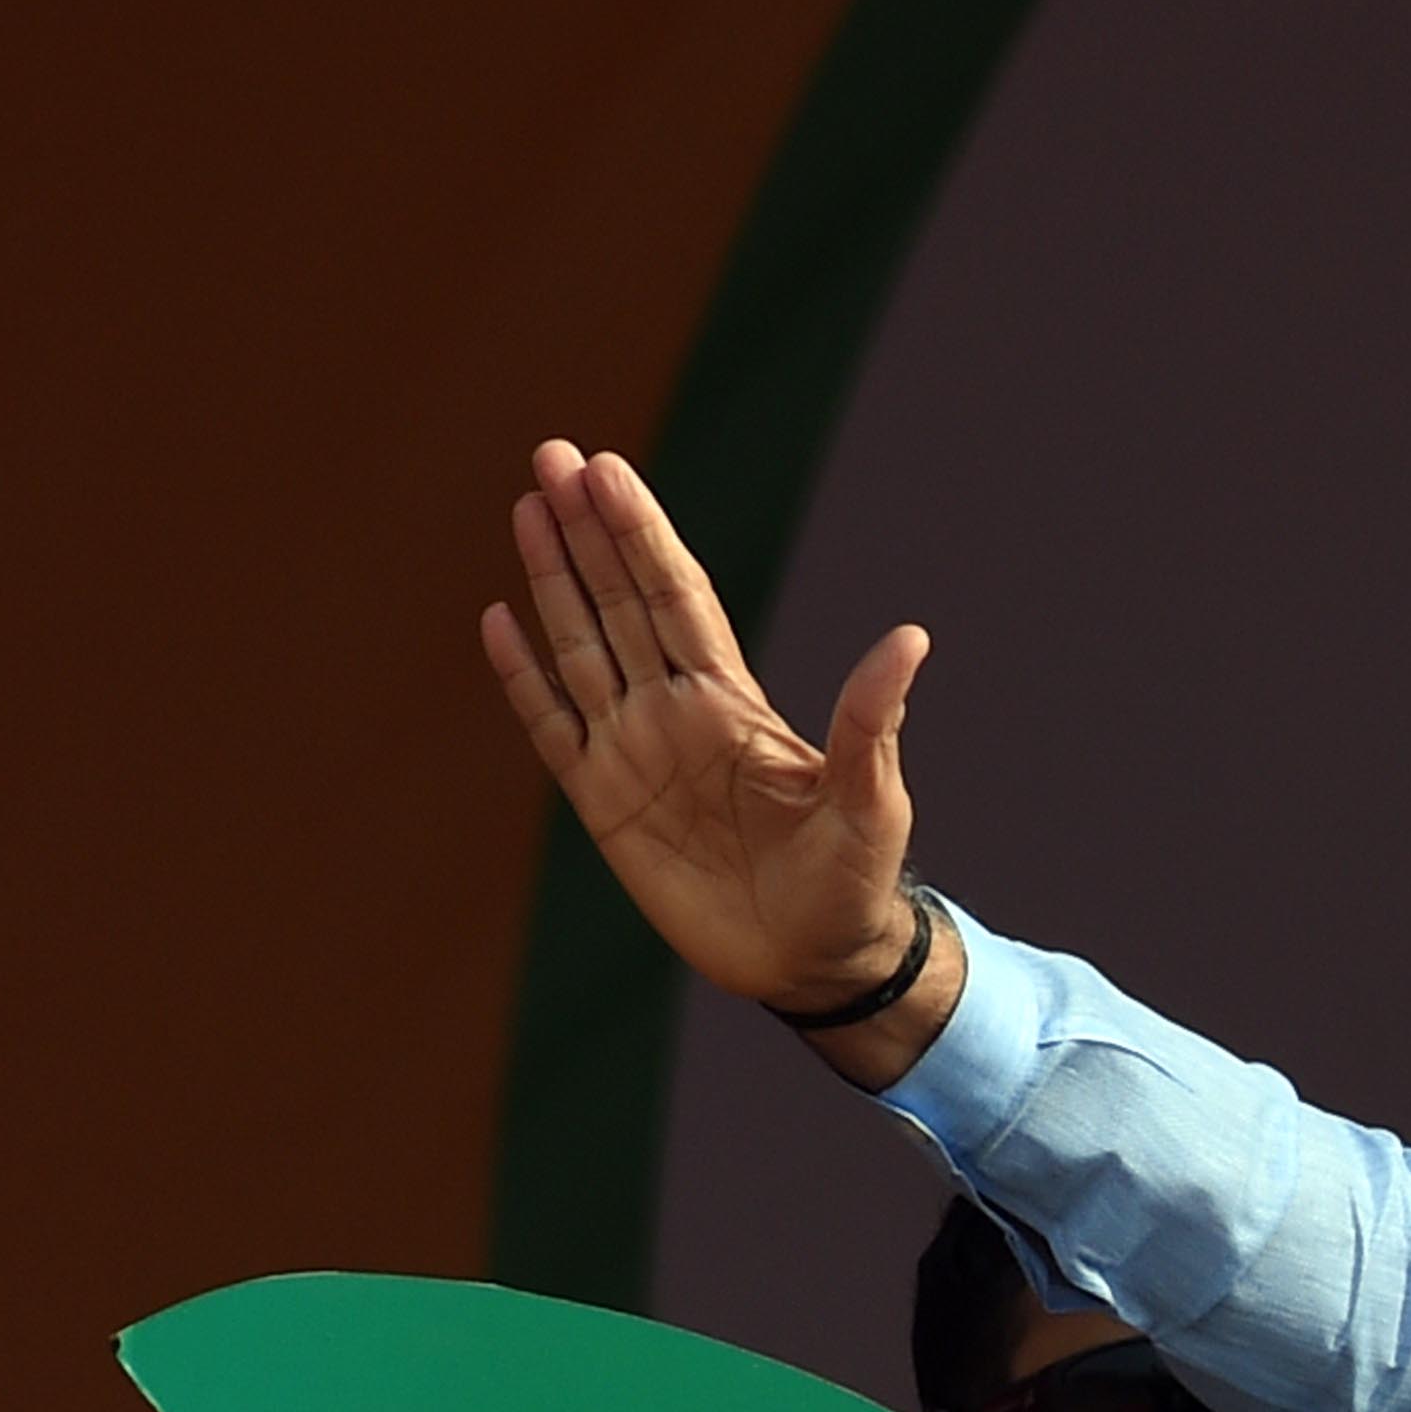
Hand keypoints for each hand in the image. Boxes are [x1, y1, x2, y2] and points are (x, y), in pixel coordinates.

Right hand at [478, 441, 964, 1079]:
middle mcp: (677, 711)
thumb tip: (911, 640)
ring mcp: (634, 752)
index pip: (676, 595)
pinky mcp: (603, 803)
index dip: (641, 533)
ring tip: (526, 507)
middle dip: (588, 529)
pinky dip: (523, 676)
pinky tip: (499, 621)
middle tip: (552, 452)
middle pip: (621, 600)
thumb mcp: (871, 798)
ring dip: (552, 580)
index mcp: (734, 701)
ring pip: (581, 646)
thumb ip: (870, 720)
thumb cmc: (852, 878)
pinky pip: (552, 726)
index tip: (609, 470)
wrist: (813, 958)